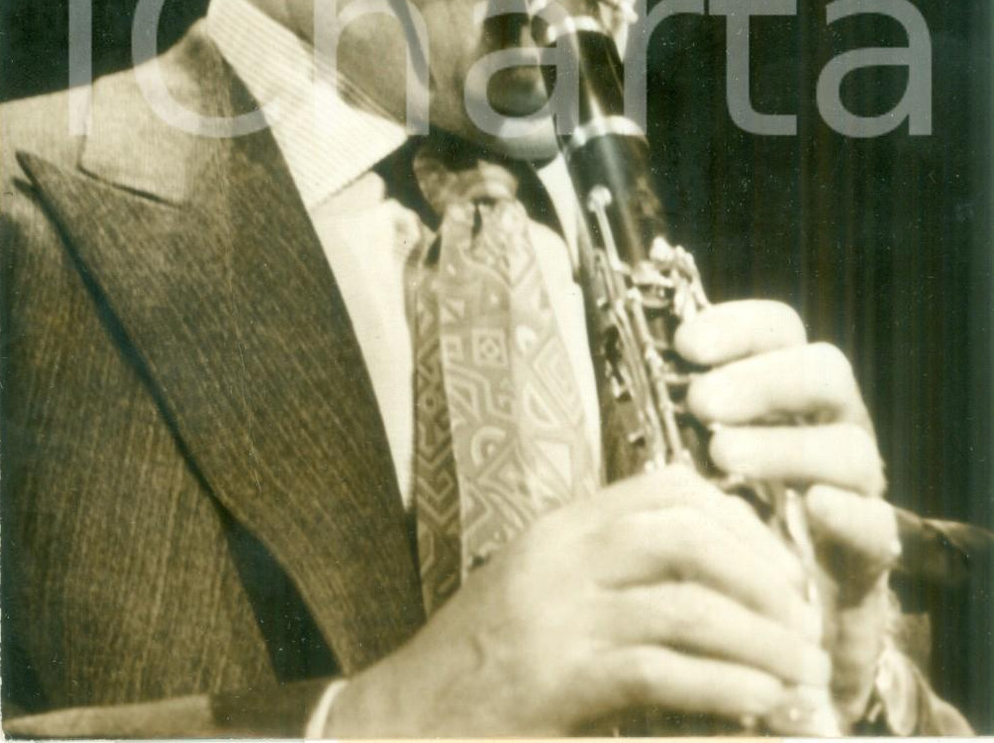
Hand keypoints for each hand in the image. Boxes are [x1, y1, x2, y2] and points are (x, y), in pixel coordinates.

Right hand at [326, 465, 830, 735]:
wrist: (400, 722)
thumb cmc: (480, 666)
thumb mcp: (540, 594)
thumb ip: (607, 575)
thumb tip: (712, 588)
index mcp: (560, 528)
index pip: (666, 488)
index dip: (739, 520)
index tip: (781, 566)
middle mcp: (560, 556)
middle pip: (686, 533)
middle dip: (762, 574)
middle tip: (805, 621)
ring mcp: (556, 614)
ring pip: (685, 602)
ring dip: (760, 639)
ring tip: (803, 673)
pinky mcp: (557, 679)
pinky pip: (660, 668)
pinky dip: (723, 685)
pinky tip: (759, 704)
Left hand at [678, 300, 897, 722]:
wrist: (769, 614)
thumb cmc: (718, 512)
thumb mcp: (689, 452)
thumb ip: (668, 409)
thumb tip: (619, 356)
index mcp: (787, 390)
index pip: (780, 331)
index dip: (738, 326)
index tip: (685, 344)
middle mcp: (830, 425)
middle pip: (825, 372)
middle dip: (763, 380)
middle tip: (701, 402)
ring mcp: (857, 486)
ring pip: (850, 445)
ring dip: (787, 445)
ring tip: (724, 456)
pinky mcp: (870, 552)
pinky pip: (878, 524)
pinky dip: (850, 512)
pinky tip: (816, 504)